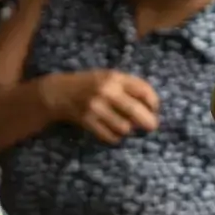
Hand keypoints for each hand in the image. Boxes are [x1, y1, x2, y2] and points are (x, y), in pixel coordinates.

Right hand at [46, 69, 160, 144]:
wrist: (59, 93)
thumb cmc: (91, 84)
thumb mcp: (109, 77)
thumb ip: (130, 86)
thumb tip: (153, 108)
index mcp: (114, 77)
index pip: (144, 91)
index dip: (154, 103)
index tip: (154, 109)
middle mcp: (105, 91)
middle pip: (136, 111)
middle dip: (149, 122)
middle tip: (151, 126)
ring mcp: (95, 107)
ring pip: (124, 127)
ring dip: (128, 129)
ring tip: (125, 126)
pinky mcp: (87, 121)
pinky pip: (110, 136)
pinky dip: (115, 137)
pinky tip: (112, 131)